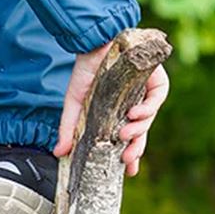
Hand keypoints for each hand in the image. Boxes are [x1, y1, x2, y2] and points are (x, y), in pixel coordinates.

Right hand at [54, 43, 169, 177]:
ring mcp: (145, 92)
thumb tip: (58, 153)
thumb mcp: (74, 103)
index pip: (128, 137)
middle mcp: (134, 104)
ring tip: (125, 135)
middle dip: (136, 148)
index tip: (130, 172)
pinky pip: (157, 98)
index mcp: (118, 112)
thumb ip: (68, 128)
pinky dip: (148, 109)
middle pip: (141, 132)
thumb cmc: (86, 69)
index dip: (131, 154)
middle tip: (127, 160)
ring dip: (139, 130)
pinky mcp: (155, 79)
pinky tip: (134, 114)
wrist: (93, 41)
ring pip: (149, 118)